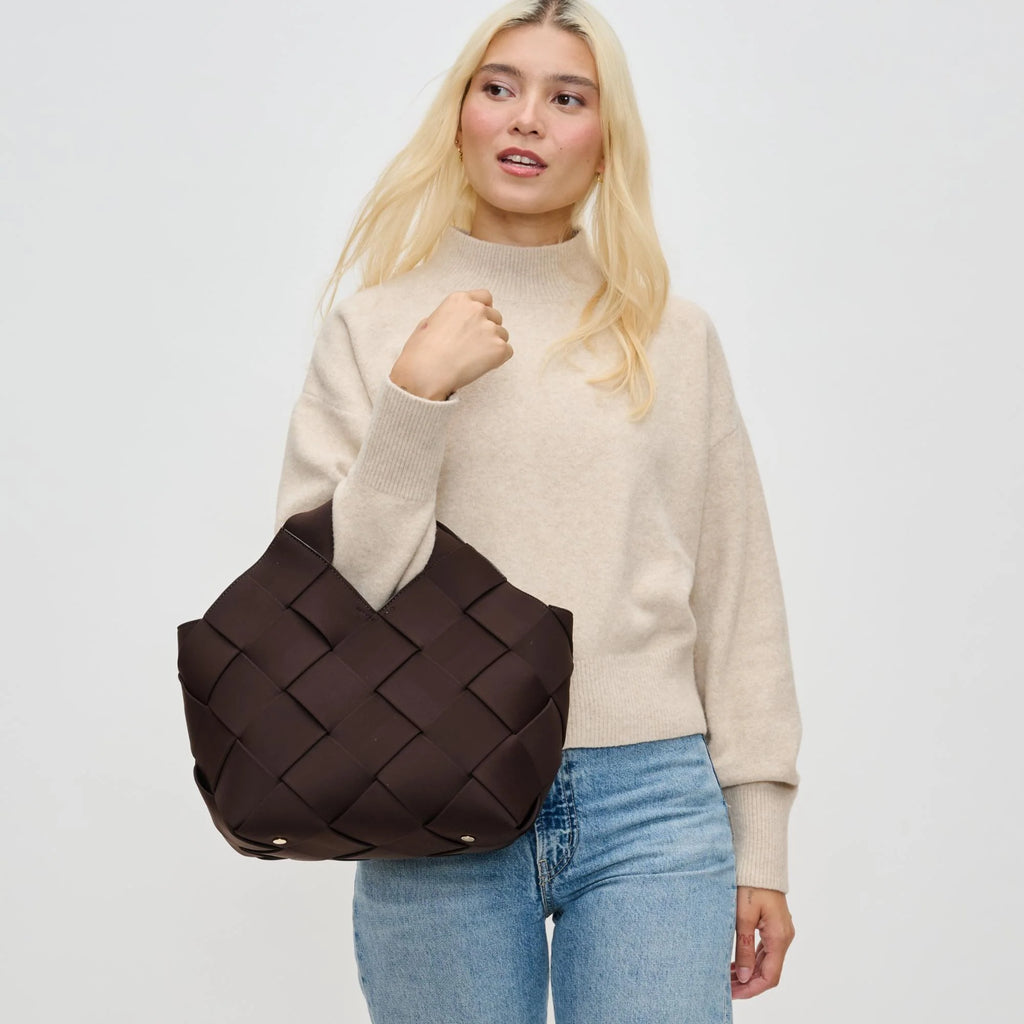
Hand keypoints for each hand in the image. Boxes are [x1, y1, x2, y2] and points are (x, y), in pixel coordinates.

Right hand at [389, 289, 511, 399]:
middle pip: (496, 316)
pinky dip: (497, 360)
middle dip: (488, 329)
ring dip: (493, 345)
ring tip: (473, 359)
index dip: (483, 311)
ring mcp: (490, 328)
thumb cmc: (421, 353)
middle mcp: (477, 309)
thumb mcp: (427, 323)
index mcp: (459, 300)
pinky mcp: (499, 347)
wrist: (426, 373)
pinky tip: (480, 366)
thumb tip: (450, 324)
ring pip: (502, 335)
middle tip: (473, 346)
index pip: (485, 297)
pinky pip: (507, 352)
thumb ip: (446, 318)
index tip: (478, 323)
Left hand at [730, 886, 794, 998]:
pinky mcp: (773, 925)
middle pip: (769, 971)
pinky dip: (751, 959)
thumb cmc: (750, 883)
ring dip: (749, 972)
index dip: (752, 989)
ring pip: (766, 961)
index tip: (733, 994)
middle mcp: (783, 936)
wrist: (759, 860)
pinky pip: (765, 949)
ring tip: (727, 978)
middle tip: (726, 988)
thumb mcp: (743, 916)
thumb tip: (746, 976)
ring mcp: (780, 931)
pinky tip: (737, 962)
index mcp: (779, 936)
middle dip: (748, 983)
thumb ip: (745, 947)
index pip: (770, 976)